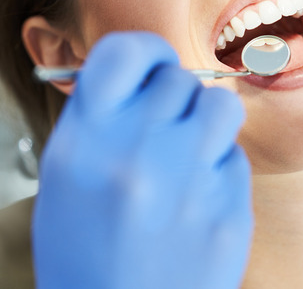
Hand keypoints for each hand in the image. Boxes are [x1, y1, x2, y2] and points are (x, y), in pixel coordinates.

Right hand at [32, 32, 251, 288]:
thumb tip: (144, 74)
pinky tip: (197, 201)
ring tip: (190, 152)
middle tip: (164, 132)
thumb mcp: (67, 179)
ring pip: (220, 104)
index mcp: (85, 141)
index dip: (145, 51)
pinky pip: (234, 157)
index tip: (153, 64)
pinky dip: (219, 168)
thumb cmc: (86, 252)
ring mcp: (188, 182)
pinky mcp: (229, 210)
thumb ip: (103, 120)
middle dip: (174, 99)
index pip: (126, 51)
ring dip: (207, 120)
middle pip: (179, 79)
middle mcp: (137, 153)